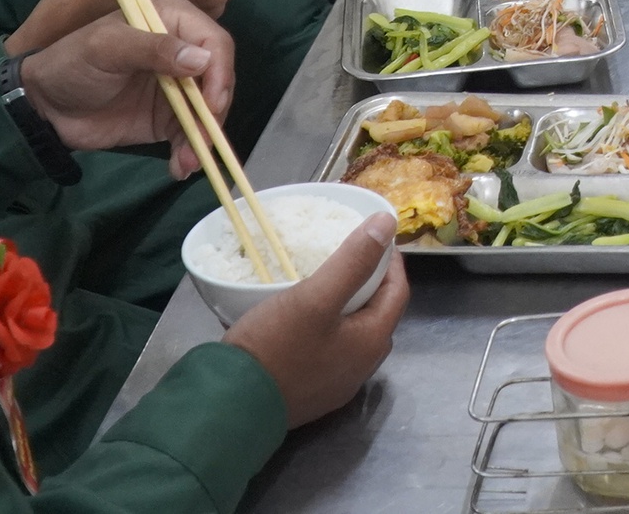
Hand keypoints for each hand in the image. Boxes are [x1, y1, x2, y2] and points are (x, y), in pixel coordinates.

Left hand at [16, 0, 234, 177]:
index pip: (214, 42)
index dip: (219, 72)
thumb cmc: (72, 64)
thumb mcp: (107, 48)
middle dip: (214, 112)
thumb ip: (153, 49)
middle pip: (218, 79)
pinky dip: (189, 152)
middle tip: (203, 140)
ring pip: (209, 111)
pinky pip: (190, 134)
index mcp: (173, 19)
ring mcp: (177, 86)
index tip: (211, 103)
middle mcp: (183, 50)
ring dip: (204, 138)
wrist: (44, 107)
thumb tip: (202, 59)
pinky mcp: (168, 117)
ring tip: (187, 162)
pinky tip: (179, 167)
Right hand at [224, 213, 409, 426]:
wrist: (230, 405)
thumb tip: (387, 223)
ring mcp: (337, 385)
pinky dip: (329, 330)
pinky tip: (306, 321)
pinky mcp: (312, 394)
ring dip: (349, 308)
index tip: (375, 238)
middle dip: (372, 284)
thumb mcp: (314, 297)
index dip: (391, 262)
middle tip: (350, 258)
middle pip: (378, 314)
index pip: (398, 292)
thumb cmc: (275, 347)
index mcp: (371, 342)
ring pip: (354, 335)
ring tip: (326, 284)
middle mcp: (362, 368)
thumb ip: (354, 261)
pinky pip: (331, 352)